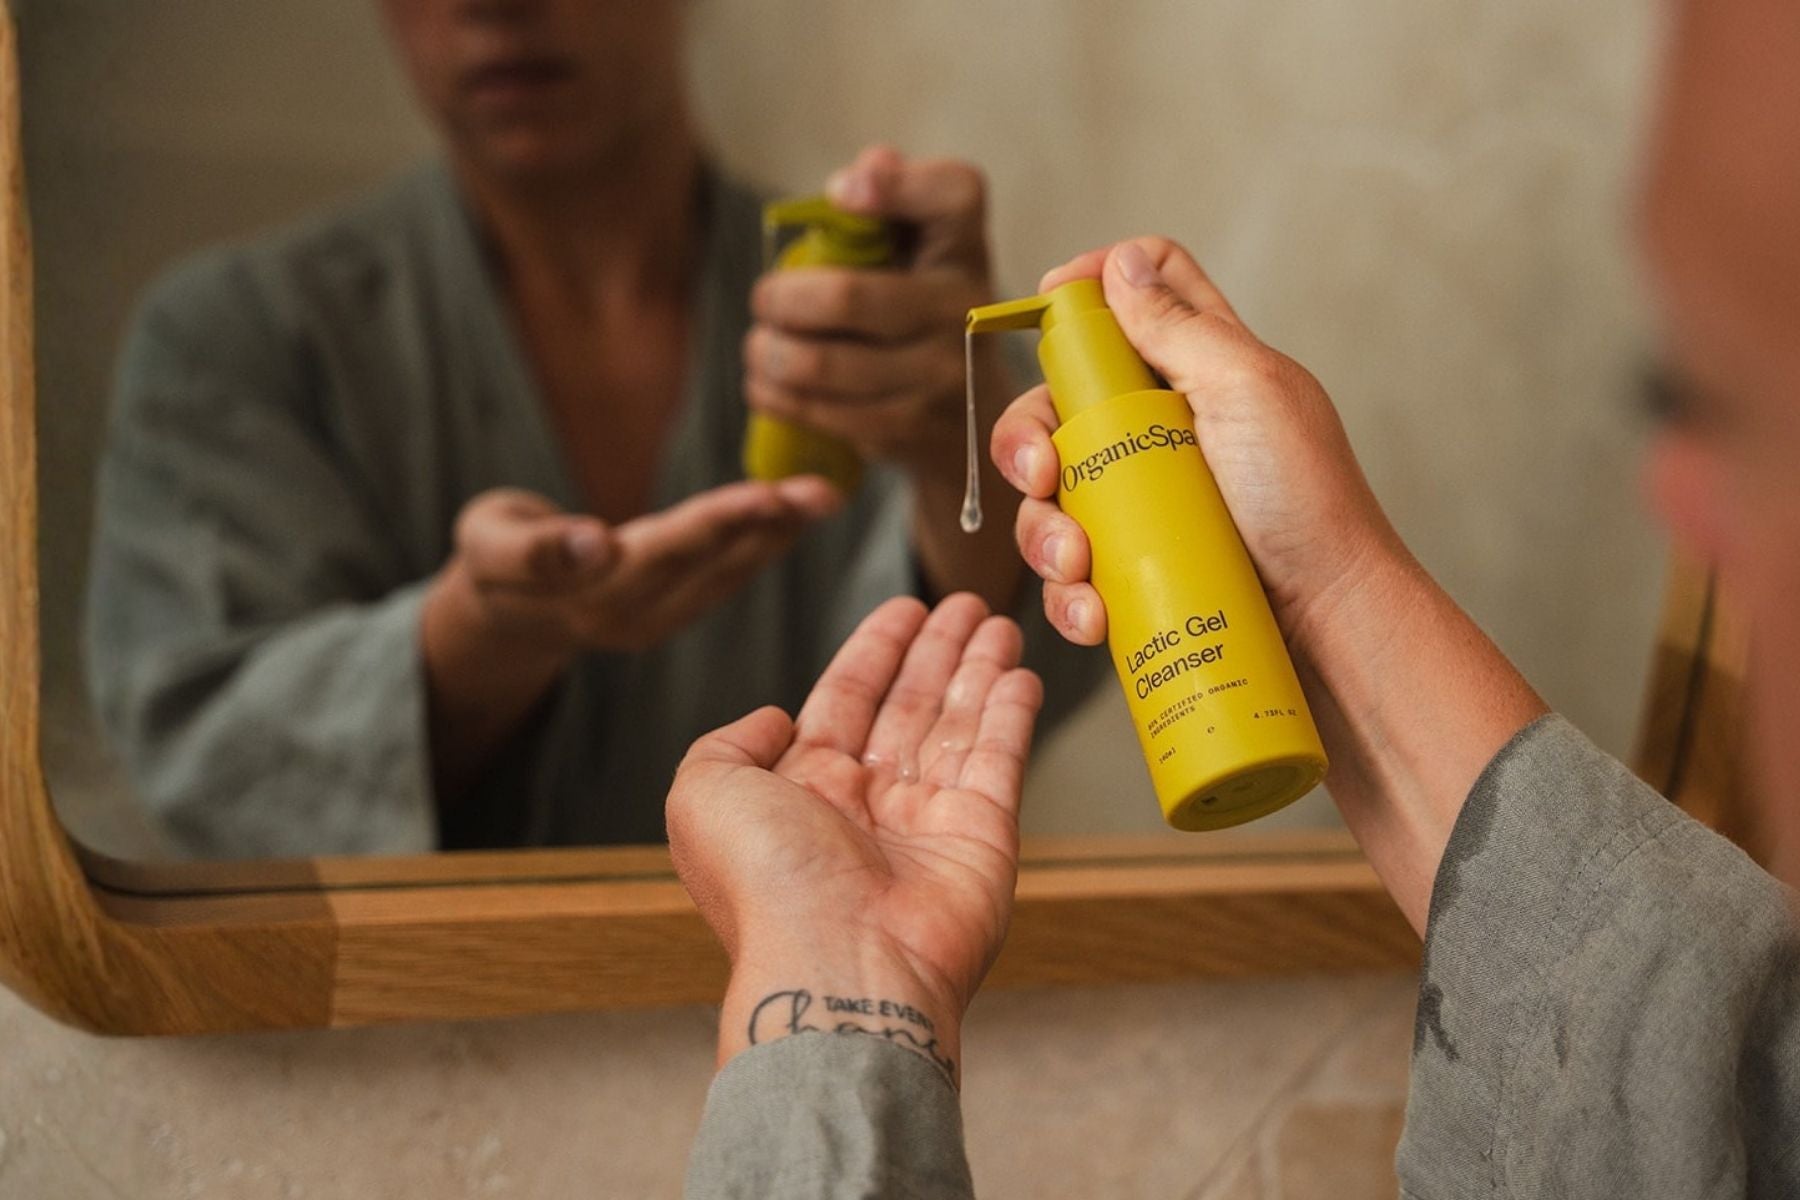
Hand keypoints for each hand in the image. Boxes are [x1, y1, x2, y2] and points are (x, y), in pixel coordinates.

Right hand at [434, 478, 838, 658]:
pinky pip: (725, 577)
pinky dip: (762, 543)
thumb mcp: (488, 546)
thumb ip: (536, 550)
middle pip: (707, 563)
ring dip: (777, 535)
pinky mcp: (670, 616)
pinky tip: (796, 514)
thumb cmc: (493, 559)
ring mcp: (653, 621)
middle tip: (819, 491)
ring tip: (823, 495)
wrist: (502, 615)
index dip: (715, 525)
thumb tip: (594, 544)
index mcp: (584, 593)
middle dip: (765, 524)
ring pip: (725, 573)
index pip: (660, 551)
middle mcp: (629, 615)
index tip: (766, 498)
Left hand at [668, 595, 1043, 1085]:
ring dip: (978, 671)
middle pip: (908, 707)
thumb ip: (729, 742)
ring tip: (999, 621)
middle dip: (935, 653)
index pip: (844, 699)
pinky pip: (1000, 760)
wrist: (839, 964)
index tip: (903, 610)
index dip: (874, 651)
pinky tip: (1020, 673)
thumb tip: (775, 719)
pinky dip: (1012, 714)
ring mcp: (927, 823)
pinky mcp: (982, 838)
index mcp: (801, 792)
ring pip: (957, 726)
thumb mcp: (702, 794)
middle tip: (962, 604)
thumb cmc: (766, 886)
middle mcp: (866, 806)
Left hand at [745, 145, 1011, 483]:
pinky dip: (777, 394)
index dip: (894, 188)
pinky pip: (823, 412)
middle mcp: (965, 306)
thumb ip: (893, 200)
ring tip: (759, 346)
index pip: (953, 194)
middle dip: (781, 299)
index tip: (838, 195)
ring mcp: (943, 374)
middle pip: (847, 298)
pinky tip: (765, 383)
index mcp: (965, 245)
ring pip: (822, 363)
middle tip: (763, 300)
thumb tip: (853, 180)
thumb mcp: (923, 250)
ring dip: (770, 353)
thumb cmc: (924, 311)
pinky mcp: (913, 429)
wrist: (976, 415)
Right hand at [990, 236, 1406, 651]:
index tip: (1048, 297)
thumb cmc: (1309, 503)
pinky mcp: (1135, 567)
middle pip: (1060, 403)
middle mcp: (1162, 428)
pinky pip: (1070, 573)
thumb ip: (1183, 328)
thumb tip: (1121, 264)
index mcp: (1199, 368)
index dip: (1091, 282)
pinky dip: (1067, 595)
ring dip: (1042, 533)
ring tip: (1075, 566)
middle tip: (1041, 475)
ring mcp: (1146, 501)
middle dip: (1029, 440)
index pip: (1142, 291)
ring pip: (1051, 496)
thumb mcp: (1249, 392)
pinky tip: (1091, 614)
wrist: (1331, 622)